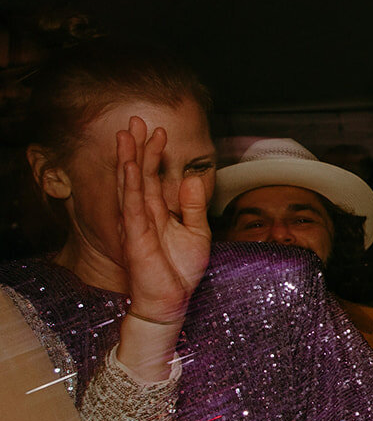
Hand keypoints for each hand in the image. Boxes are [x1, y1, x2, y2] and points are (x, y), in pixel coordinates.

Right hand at [119, 116, 209, 321]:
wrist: (171, 301)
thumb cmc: (180, 272)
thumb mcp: (196, 233)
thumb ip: (192, 206)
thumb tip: (190, 178)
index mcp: (157, 212)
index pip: (153, 177)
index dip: (154, 153)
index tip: (158, 130)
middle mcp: (142, 214)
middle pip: (138, 174)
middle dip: (136, 147)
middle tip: (136, 120)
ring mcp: (136, 224)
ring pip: (130, 185)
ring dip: (128, 158)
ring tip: (127, 134)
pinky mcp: (135, 236)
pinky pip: (131, 205)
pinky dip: (130, 184)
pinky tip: (130, 165)